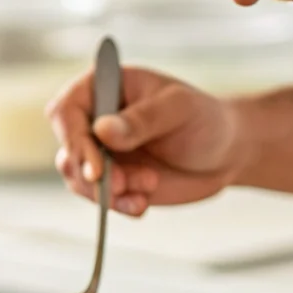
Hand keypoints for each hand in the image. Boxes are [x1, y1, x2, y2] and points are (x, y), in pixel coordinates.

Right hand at [46, 66, 244, 216]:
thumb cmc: (203, 118)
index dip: (74, 140)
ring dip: (108, 191)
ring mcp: (101, 152)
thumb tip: (102, 131)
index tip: (96, 167)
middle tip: (123, 185)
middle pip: (68, 147)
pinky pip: (98, 198)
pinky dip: (117, 206)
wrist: (225, 152)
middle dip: (91, 172)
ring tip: (148, 187)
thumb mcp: (178, 110)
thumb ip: (142, 120)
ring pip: (78, 177)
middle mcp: (94, 119)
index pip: (67, 111)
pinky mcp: (112, 180)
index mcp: (103, 86)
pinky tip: (141, 205)